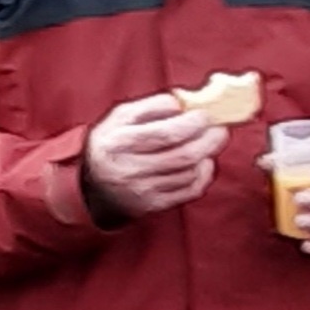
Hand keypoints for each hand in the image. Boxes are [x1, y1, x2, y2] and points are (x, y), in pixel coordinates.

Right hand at [80, 93, 226, 219]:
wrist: (90, 186)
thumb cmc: (112, 144)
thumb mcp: (121, 116)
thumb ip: (152, 105)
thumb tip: (184, 103)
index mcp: (118, 142)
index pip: (166, 134)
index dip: (194, 123)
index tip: (205, 115)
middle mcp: (128, 169)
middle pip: (184, 155)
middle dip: (210, 140)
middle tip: (219, 129)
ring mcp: (141, 190)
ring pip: (190, 173)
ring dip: (207, 155)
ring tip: (209, 143)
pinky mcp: (152, 205)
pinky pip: (189, 191)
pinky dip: (204, 175)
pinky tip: (202, 164)